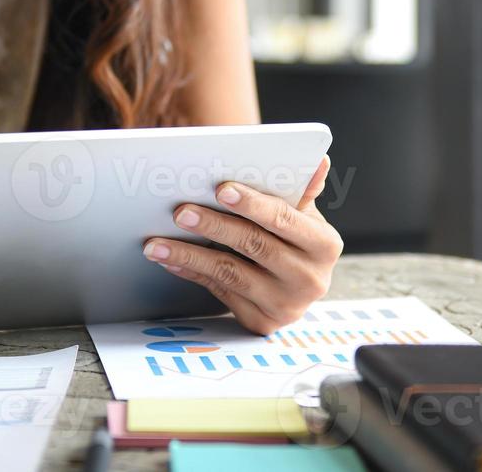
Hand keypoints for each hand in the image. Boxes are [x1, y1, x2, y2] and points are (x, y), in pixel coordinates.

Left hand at [142, 155, 343, 334]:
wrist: (296, 286)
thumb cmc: (295, 239)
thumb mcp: (303, 215)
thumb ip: (302, 190)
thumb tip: (318, 159)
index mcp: (324, 245)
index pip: (283, 218)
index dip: (251, 204)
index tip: (220, 189)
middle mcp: (310, 279)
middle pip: (253, 245)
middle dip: (213, 226)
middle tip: (180, 212)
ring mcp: (286, 305)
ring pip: (229, 273)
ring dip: (189, 255)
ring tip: (157, 243)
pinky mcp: (262, 322)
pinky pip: (220, 292)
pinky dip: (192, 274)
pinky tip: (170, 261)